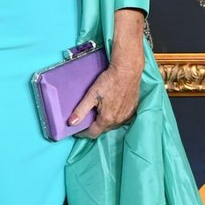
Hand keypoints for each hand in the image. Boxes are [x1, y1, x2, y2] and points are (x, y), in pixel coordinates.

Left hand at [69, 9, 145, 137]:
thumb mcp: (91, 95)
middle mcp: (118, 121)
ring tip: (98, 115)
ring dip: (105, 123)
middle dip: (94, 127)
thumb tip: (71, 123)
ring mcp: (127, 116)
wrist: (128, 71)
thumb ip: (81, 110)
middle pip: (103, 129)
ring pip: (113, 125)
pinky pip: (122, 119)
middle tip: (87, 120)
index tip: (77, 131)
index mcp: (106, 119)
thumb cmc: (109, 81)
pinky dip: (115, 117)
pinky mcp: (133, 110)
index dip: (83, 133)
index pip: (93, 133)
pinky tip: (112, 110)